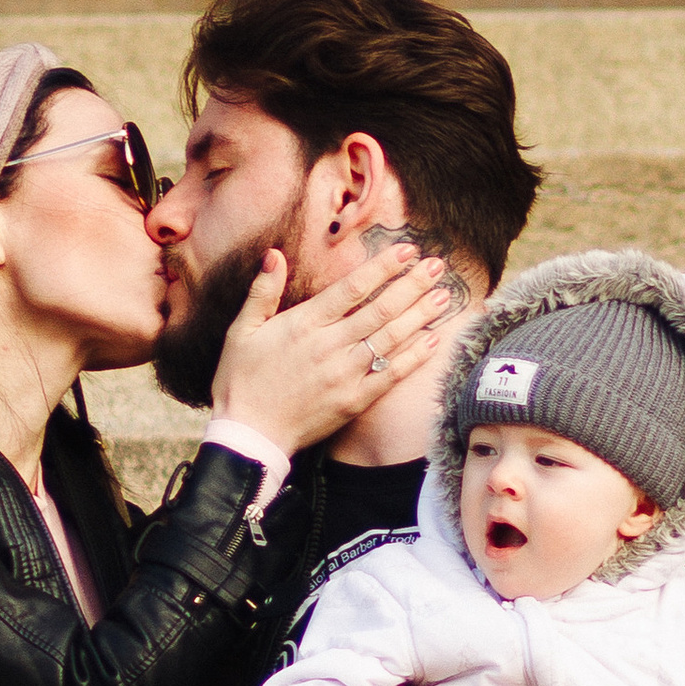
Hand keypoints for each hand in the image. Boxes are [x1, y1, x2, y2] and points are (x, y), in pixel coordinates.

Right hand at [210, 244, 459, 456]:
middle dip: (411, 285)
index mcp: (304, 325)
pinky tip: (433, 340)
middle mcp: (329, 347)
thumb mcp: (242, 331)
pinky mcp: (354, 401)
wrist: (249, 436)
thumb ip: (262, 292)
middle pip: (380, 310)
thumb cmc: (241, 380)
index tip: (407, 250)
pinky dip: (413, 357)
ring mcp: (345, 375)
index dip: (382, 267)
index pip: (352, 288)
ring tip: (444, 295)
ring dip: (420, 315)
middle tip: (437, 266)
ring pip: (390, 339)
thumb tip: (275, 254)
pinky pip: (390, 376)